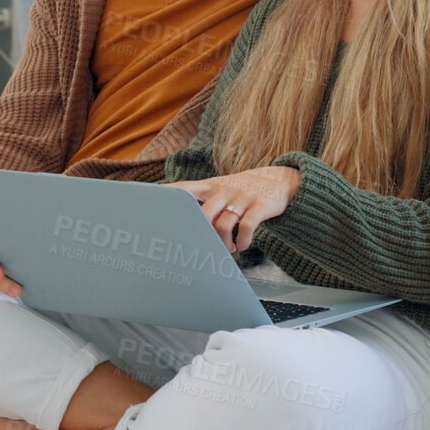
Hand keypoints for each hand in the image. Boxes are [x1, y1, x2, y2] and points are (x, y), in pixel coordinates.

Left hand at [166, 166, 301, 252]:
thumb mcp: (221, 188)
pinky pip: (247, 227)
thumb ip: (204, 202)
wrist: (280, 180)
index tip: (149, 200)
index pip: (184, 188)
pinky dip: (243, 241)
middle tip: (201, 247)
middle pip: (203, 214)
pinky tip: (241, 245)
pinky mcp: (260, 206)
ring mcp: (242, 198)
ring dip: (223, 243)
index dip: (167, 194)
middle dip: (200, 234)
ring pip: (224, 225)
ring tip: (228, 249)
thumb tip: (183, 224)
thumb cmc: (242, 190)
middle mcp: (224, 191)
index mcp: (211, 187)